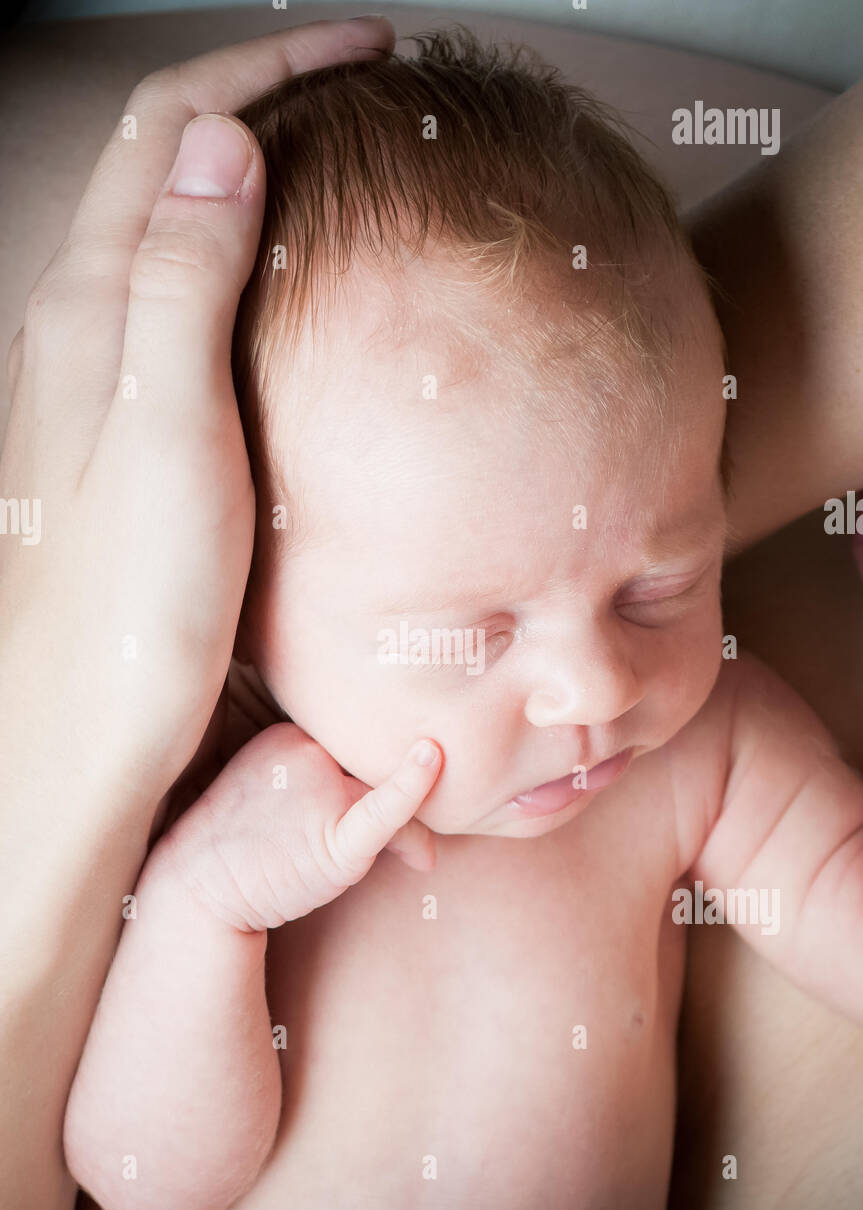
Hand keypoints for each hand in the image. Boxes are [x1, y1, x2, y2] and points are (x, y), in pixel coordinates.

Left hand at [1, 16, 395, 792]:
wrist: (79, 735)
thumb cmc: (126, 618)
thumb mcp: (170, 437)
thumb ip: (185, 284)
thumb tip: (220, 144)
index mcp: (94, 315)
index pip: (172, 133)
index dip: (267, 72)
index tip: (362, 52)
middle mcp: (81, 334)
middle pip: (162, 164)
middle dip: (257, 103)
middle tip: (354, 94)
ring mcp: (97, 383)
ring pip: (167, 228)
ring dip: (243, 176)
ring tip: (331, 169)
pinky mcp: (120, 435)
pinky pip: (174, 302)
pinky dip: (235, 259)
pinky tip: (283, 298)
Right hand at [156, 722, 442, 929]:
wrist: (197, 891)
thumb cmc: (244, 846)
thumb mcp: (275, 790)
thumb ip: (323, 776)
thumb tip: (391, 776)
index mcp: (289, 735)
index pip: (354, 745)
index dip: (378, 771)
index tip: (388, 796)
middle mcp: (305, 751)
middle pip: (375, 767)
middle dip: (400, 795)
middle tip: (409, 835)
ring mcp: (319, 791)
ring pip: (390, 792)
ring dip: (415, 828)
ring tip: (418, 858)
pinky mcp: (335, 837)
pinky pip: (386, 810)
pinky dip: (414, 789)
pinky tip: (433, 763)